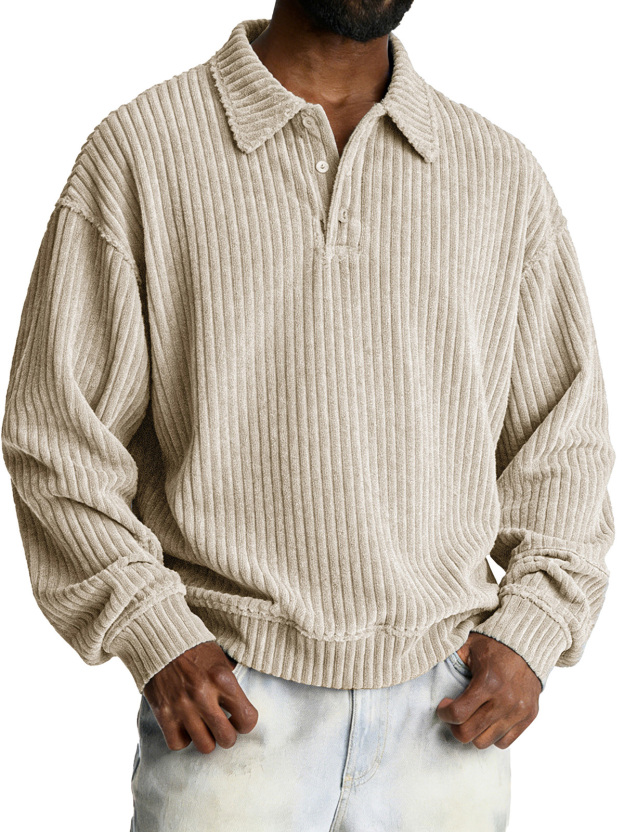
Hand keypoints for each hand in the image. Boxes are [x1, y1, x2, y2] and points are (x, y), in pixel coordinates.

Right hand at [143, 641, 258, 753]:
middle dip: (228, 736)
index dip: (246, 722)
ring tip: (204, 728)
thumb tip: (241, 698)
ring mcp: (182, 707)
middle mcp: (204, 695)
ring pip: (205, 746)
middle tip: (223, 727)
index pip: (247, 718)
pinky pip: (178, 743)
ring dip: (207, 739)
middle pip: (227, 738)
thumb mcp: (220, 658)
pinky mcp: (164, 714)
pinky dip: (183, 738)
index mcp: (222, 679)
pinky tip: (185, 726)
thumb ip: (231, 679)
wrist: (160, 641)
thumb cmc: (194, 649)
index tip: (240, 718)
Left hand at [436, 632, 540, 748]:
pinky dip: (492, 736)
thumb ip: (450, 658)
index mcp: (488, 682)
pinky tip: (487, 720)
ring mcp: (518, 711)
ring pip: (485, 742)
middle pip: (469, 733)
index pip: (458, 714)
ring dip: (474, 733)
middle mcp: (505, 700)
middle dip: (455, 727)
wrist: (527, 645)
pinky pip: (504, 742)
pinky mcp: (528, 717)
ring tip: (472, 718)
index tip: (444, 706)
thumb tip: (427, 664)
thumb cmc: (493, 646)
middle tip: (455, 715)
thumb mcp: (468, 646)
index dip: (444, 713)